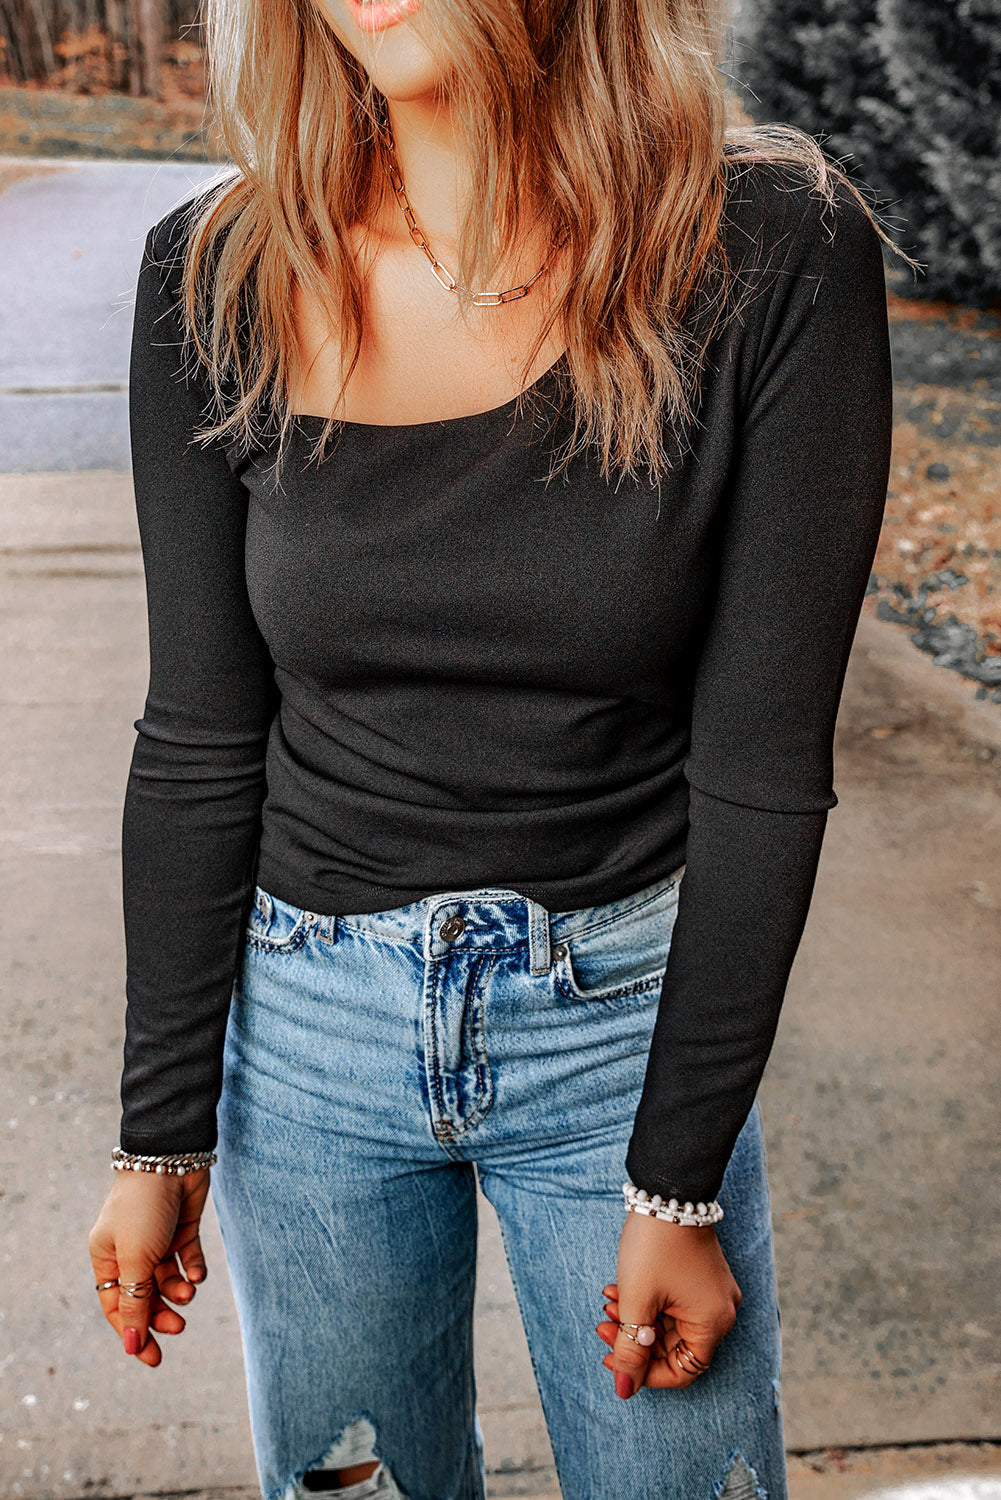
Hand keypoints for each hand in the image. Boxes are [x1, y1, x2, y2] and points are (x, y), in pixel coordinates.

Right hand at [88, 1166, 210, 1366]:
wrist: (171, 1159)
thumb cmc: (142, 1207)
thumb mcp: (135, 1259)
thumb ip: (135, 1303)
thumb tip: (132, 1347)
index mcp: (106, 1258)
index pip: (117, 1307)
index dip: (133, 1332)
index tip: (152, 1357)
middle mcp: (130, 1251)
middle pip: (145, 1296)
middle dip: (161, 1314)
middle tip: (178, 1325)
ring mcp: (157, 1239)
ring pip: (168, 1280)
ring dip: (179, 1291)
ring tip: (189, 1291)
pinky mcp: (181, 1228)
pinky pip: (187, 1260)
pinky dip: (193, 1271)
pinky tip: (197, 1274)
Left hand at [596, 1210, 741, 1396]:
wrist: (667, 1190)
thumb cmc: (654, 1245)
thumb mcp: (636, 1300)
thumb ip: (630, 1350)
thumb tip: (624, 1390)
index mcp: (712, 1323)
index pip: (681, 1372)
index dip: (644, 1373)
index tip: (612, 1358)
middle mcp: (720, 1312)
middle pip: (673, 1347)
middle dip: (634, 1339)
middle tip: (602, 1326)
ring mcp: (712, 1293)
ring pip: (669, 1324)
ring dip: (636, 1319)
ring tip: (607, 1304)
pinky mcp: (700, 1277)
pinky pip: (673, 1304)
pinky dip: (647, 1302)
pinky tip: (618, 1291)